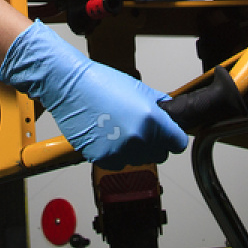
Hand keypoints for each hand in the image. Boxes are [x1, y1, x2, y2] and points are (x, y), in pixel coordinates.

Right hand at [0, 20, 187, 166]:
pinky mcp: (103, 158)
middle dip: (154, 144)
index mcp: (151, 119)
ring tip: (119, 130)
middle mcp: (138, 138)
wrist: (70, 87)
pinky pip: (118, 163)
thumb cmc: (101, 83)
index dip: (173, 138)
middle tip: (141, 130)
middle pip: (160, 155)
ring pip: (139, 160)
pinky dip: (115, 153)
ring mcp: (120, 151)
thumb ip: (158, 104)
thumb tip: (170, 113)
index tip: (169, 136)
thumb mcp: (138, 88)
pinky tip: (107, 136)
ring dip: (134, 150)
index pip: (177, 143)